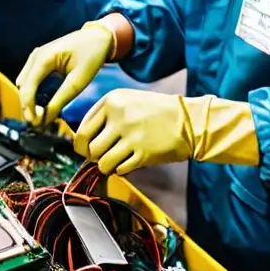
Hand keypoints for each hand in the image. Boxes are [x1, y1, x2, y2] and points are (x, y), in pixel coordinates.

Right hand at [16, 18, 123, 125]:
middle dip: (28, 106)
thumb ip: (61, 99)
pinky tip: (41, 105)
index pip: (28, 86)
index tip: (34, 124)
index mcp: (44, 58)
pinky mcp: (39, 60)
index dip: (28, 107)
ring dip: (29, 100)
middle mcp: (36, 56)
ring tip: (41, 117)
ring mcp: (36, 56)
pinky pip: (30, 79)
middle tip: (39, 124)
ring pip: (24, 84)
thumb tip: (46, 118)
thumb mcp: (79, 80)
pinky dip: (33, 93)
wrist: (97, 37)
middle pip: (23, 86)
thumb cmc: (91, 55)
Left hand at [74, 90, 258, 175]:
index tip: (86, 149)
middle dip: (90, 157)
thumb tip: (83, 139)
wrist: (189, 120)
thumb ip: (104, 114)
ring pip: (102, 162)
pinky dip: (121, 170)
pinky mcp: (143, 153)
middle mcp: (118, 117)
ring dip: (106, 165)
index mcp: (111, 101)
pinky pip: (119, 169)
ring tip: (115, 160)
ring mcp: (130, 135)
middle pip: (88, 147)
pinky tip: (128, 162)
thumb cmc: (156, 111)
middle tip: (98, 158)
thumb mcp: (127, 100)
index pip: (82, 129)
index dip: (81, 144)